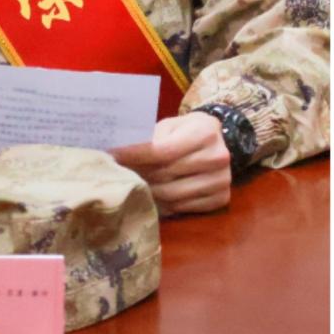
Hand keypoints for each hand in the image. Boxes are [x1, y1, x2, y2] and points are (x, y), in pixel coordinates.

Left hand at [110, 112, 230, 215]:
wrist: (216, 142)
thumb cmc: (184, 131)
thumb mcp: (168, 126)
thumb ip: (151, 138)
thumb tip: (118, 154)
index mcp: (205, 132)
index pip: (161, 151)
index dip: (133, 156)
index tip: (111, 157)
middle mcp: (218, 157)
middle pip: (166, 174)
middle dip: (138, 175)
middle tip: (116, 176)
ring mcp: (222, 181)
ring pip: (174, 194)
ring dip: (148, 193)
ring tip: (130, 187)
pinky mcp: (222, 199)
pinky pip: (185, 207)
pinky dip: (164, 205)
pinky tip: (150, 198)